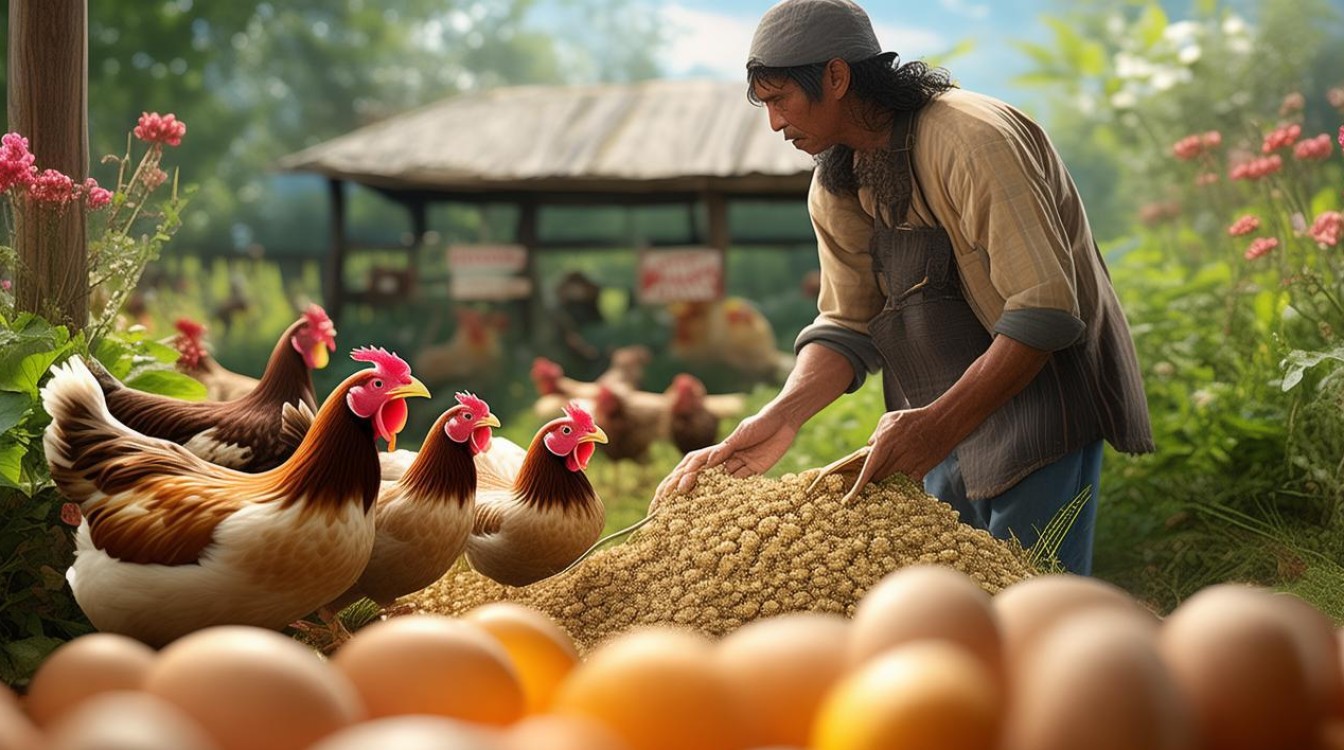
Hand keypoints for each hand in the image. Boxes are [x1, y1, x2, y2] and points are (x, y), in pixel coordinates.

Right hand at [653, 410, 796, 508]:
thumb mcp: (742, 433)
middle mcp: (724, 461)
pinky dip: (728, 499)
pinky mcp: (752, 474)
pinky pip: (737, 489)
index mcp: (718, 450)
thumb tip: (709, 461)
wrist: (783, 421)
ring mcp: (737, 468)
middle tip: (667, 502)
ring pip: (714, 486)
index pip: (696, 465)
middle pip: (698, 477)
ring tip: (686, 512)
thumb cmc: (759, 423)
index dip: (685, 477)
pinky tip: (719, 511)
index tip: (678, 489)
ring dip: (701, 498)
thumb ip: (727, 447)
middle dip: (681, 488)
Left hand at [844, 405, 963, 498]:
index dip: (858, 487)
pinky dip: (902, 482)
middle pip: (877, 478)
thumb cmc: (914, 419)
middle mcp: (895, 457)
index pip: (867, 470)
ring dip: (886, 481)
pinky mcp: (920, 472)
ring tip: (890, 472)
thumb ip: (876, 434)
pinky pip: (906, 483)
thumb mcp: (889, 420)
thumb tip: (868, 447)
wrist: (942, 422)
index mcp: (884, 443)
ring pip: (891, 482)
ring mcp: (908, 466)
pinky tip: (902, 476)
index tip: (849, 499)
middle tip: (872, 476)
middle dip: (872, 479)